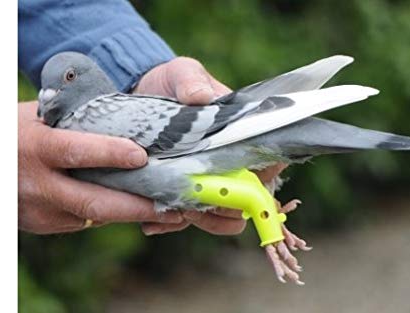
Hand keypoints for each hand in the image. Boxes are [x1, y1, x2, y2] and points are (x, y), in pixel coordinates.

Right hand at [18, 101, 186, 233]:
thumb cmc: (17, 131)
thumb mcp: (41, 117)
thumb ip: (78, 122)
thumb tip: (130, 119)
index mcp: (36, 147)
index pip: (76, 152)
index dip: (110, 154)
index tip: (142, 156)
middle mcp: (38, 184)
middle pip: (94, 201)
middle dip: (139, 207)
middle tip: (175, 208)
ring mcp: (39, 211)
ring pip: (93, 216)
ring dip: (131, 214)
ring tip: (167, 211)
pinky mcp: (44, 225)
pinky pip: (83, 220)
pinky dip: (110, 213)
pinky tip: (136, 208)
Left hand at [135, 57, 285, 235]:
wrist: (140, 93)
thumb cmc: (172, 81)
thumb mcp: (183, 73)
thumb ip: (192, 82)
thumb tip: (200, 96)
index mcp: (240, 134)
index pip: (268, 160)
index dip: (265, 174)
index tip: (246, 179)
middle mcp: (228, 162)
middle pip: (246, 197)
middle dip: (230, 205)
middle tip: (203, 201)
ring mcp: (206, 180)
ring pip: (218, 215)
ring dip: (202, 218)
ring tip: (178, 212)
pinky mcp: (181, 191)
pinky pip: (184, 217)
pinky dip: (171, 223)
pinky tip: (152, 223)